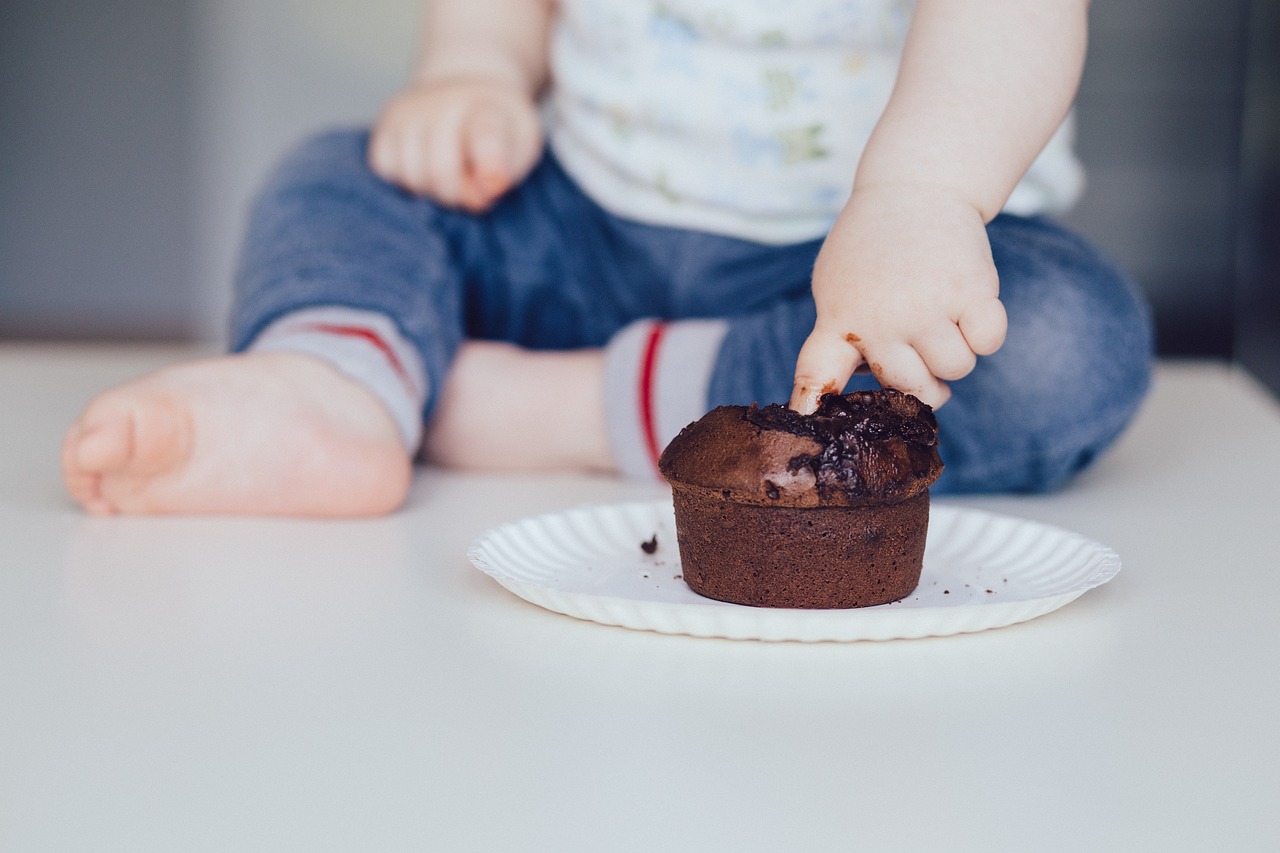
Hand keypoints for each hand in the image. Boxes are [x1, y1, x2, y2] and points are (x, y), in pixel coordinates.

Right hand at [368, 78, 542, 211]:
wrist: (466, 90)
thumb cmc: (500, 128)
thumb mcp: (522, 144)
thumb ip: (507, 171)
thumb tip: (481, 196)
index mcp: (487, 107)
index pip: (485, 135)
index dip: (489, 165)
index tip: (495, 186)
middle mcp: (440, 103)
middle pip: (439, 171)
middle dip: (458, 195)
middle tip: (472, 188)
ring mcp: (406, 113)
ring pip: (411, 177)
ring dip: (432, 191)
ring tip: (450, 175)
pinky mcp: (383, 128)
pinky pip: (386, 171)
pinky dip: (406, 182)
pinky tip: (425, 170)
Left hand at [790, 184, 1007, 412]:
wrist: (914, 190)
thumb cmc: (872, 247)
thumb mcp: (834, 286)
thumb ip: (838, 338)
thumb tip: (848, 391)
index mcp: (839, 320)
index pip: (817, 372)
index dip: (811, 405)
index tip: (806, 422)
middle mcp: (880, 320)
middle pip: (913, 388)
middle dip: (925, 376)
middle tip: (921, 342)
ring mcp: (927, 306)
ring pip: (957, 369)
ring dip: (957, 349)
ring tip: (941, 313)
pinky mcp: (971, 290)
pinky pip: (989, 342)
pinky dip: (986, 330)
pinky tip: (968, 303)